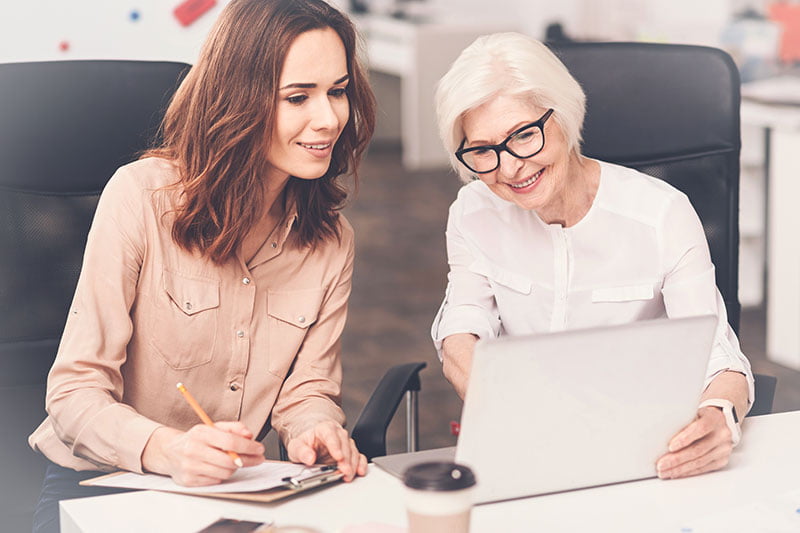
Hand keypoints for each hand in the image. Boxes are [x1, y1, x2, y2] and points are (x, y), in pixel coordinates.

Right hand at [142, 421, 264, 485]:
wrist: (170, 452)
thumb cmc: (197, 439)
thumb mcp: (213, 427)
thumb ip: (234, 428)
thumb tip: (249, 435)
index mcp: (200, 434)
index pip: (230, 441)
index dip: (249, 446)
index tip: (260, 449)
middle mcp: (193, 450)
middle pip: (229, 460)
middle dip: (248, 460)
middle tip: (257, 458)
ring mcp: (190, 467)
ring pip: (224, 473)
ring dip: (235, 468)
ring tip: (235, 462)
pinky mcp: (189, 481)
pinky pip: (216, 481)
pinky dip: (222, 475)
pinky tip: (220, 468)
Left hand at [285, 420, 366, 481]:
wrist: (310, 448)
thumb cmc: (304, 446)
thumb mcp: (296, 447)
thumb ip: (301, 451)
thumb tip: (309, 457)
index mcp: (324, 429)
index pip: (330, 434)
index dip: (335, 445)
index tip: (338, 456)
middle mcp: (337, 435)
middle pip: (345, 443)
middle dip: (346, 458)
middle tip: (344, 470)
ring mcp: (345, 444)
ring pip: (353, 451)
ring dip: (353, 464)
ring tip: (348, 475)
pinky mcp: (350, 454)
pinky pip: (359, 457)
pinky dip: (361, 464)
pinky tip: (359, 471)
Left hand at [656, 406, 733, 478]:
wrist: (718, 422)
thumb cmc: (700, 416)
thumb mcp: (692, 412)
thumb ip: (681, 420)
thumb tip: (659, 431)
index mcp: (714, 419)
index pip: (701, 428)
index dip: (685, 438)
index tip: (670, 446)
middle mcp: (721, 435)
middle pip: (698, 450)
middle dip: (677, 459)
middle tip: (661, 464)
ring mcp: (723, 449)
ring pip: (699, 462)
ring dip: (680, 469)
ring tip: (664, 471)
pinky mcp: (721, 460)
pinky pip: (703, 469)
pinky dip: (687, 472)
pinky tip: (676, 473)